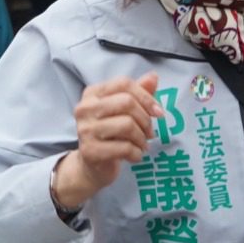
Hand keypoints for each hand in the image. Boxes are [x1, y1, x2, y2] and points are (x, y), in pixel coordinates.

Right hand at [53, 73, 162, 207]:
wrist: (92, 166)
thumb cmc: (111, 135)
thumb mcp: (124, 111)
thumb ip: (138, 92)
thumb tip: (153, 76)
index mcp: (92, 93)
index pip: (124, 84)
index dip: (146, 97)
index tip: (159, 112)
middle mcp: (85, 108)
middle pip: (126, 103)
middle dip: (145, 119)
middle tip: (149, 133)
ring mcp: (85, 130)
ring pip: (127, 125)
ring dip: (142, 138)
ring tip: (142, 145)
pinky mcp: (90, 151)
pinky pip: (124, 147)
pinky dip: (137, 153)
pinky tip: (135, 156)